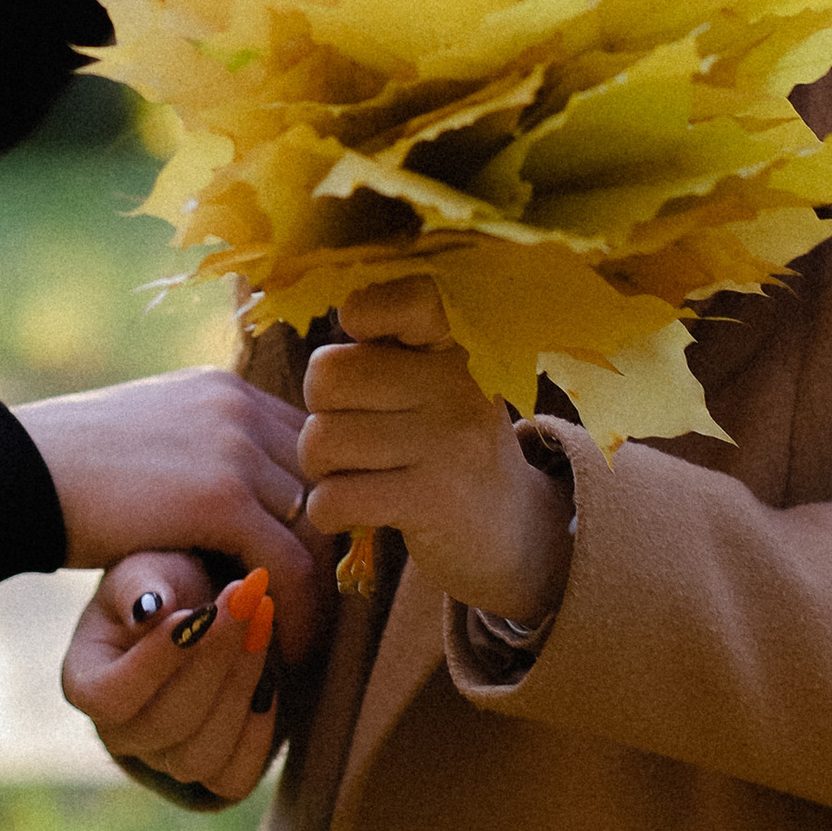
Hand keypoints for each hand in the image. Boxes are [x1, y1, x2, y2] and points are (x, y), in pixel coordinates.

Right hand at [13, 366, 318, 641]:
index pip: (308, 448)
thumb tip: (237, 499)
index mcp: (224, 390)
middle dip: (323, 550)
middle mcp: (239, 408)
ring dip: (316, 587)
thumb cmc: (72, 471)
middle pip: (321, 485)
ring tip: (303, 634)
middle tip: (319, 608)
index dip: (316, 507)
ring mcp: (234, 448)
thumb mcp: (152, 443)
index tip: (308, 562)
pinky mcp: (221, 498)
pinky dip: (295, 612)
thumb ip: (202, 456)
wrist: (17, 475)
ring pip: (315, 526)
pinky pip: (288, 564)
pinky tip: (284, 647)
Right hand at [62, 551, 281, 800]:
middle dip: (215, 659)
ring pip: (201, 754)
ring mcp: (164, 760)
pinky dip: (259, 732)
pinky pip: (234, 778)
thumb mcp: (143, 568)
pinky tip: (271, 679)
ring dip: (242, 686)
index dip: (154, 663)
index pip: (109, 696)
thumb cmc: (160, 585)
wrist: (196, 613)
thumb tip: (149, 609)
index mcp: (85, 682)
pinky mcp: (211, 772)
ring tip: (263, 626)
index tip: (198, 613)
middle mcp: (119, 734)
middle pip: (166, 724)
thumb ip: (140, 584)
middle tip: (248, 599)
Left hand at [301, 273, 573, 629]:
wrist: (511, 533)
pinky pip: (332, 498)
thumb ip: (388, 350)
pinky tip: (358, 511)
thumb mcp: (437, 384)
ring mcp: (449, 442)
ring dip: (322, 468)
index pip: (409, 298)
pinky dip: (329, 511)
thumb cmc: (447, 446)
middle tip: (352, 432)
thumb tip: (332, 330)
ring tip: (358, 473)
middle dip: (320, 412)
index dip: (366, 312)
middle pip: (327, 375)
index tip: (365, 339)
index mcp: (459, 345)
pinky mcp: (432, 499)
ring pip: (321, 440)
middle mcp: (459, 384)